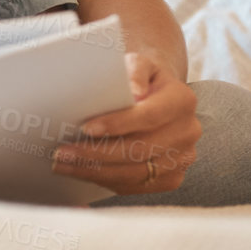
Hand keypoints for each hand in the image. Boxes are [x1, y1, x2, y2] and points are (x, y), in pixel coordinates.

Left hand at [50, 50, 200, 195]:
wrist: (156, 99)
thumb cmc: (139, 80)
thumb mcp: (138, 64)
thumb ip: (134, 70)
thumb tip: (134, 91)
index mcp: (182, 100)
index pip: (148, 116)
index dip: (117, 124)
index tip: (86, 129)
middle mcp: (188, 131)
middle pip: (139, 149)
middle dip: (96, 153)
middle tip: (62, 152)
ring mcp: (182, 158)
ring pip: (134, 172)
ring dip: (95, 171)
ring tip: (64, 164)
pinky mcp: (171, 178)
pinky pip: (135, 185)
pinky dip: (105, 180)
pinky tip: (82, 172)